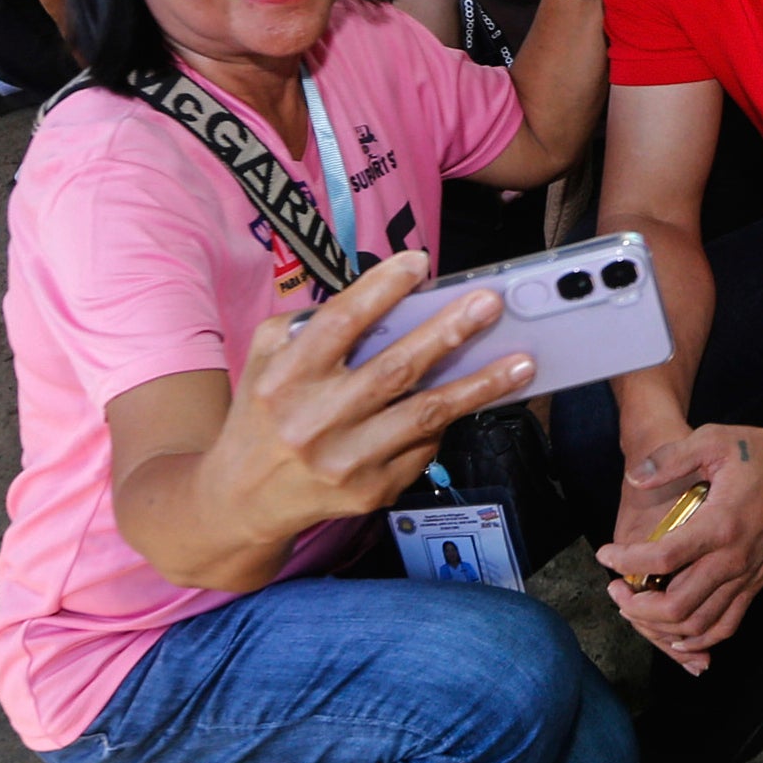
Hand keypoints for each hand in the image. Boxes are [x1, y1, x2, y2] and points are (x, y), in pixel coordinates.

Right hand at [197, 251, 538, 546]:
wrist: (241, 500)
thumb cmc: (263, 414)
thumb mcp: (266, 358)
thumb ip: (312, 324)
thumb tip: (385, 298)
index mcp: (285, 377)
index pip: (340, 323)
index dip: (382, 289)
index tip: (420, 262)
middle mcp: (313, 420)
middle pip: (394, 369)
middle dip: (448, 333)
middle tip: (490, 304)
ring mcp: (344, 461)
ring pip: (425, 415)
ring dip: (479, 386)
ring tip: (521, 362)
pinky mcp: (369, 491)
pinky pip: (423, 447)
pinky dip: (448, 422)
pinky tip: (472, 400)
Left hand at [595, 422, 762, 669]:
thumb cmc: (758, 452)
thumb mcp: (713, 440)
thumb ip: (671, 459)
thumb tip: (634, 478)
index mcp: (720, 524)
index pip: (663, 558)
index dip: (626, 561)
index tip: (605, 554)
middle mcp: (733, 559)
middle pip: (677, 605)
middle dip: (637, 605)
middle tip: (616, 590)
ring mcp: (747, 576)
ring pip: (699, 624)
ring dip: (661, 626)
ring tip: (636, 609)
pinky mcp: (757, 583)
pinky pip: (726, 625)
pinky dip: (699, 639)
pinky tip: (675, 636)